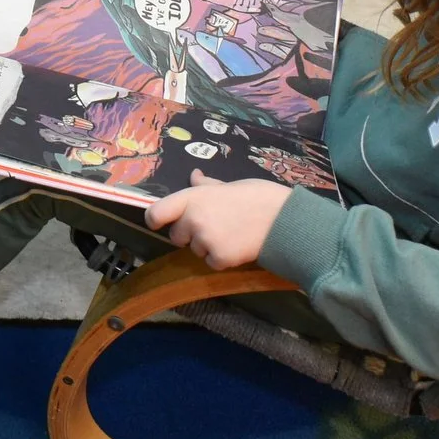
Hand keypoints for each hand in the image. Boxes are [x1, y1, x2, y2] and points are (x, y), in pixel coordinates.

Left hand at [144, 171, 290, 268]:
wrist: (283, 219)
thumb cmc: (258, 196)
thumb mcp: (229, 185)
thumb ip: (207, 186)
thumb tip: (193, 176)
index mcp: (193, 198)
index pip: (156, 213)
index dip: (156, 219)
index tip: (161, 222)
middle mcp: (194, 219)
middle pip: (176, 235)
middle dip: (189, 234)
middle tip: (212, 226)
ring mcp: (206, 240)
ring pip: (195, 250)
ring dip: (207, 246)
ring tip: (231, 233)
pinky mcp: (219, 259)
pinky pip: (211, 262)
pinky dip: (221, 258)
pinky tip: (237, 245)